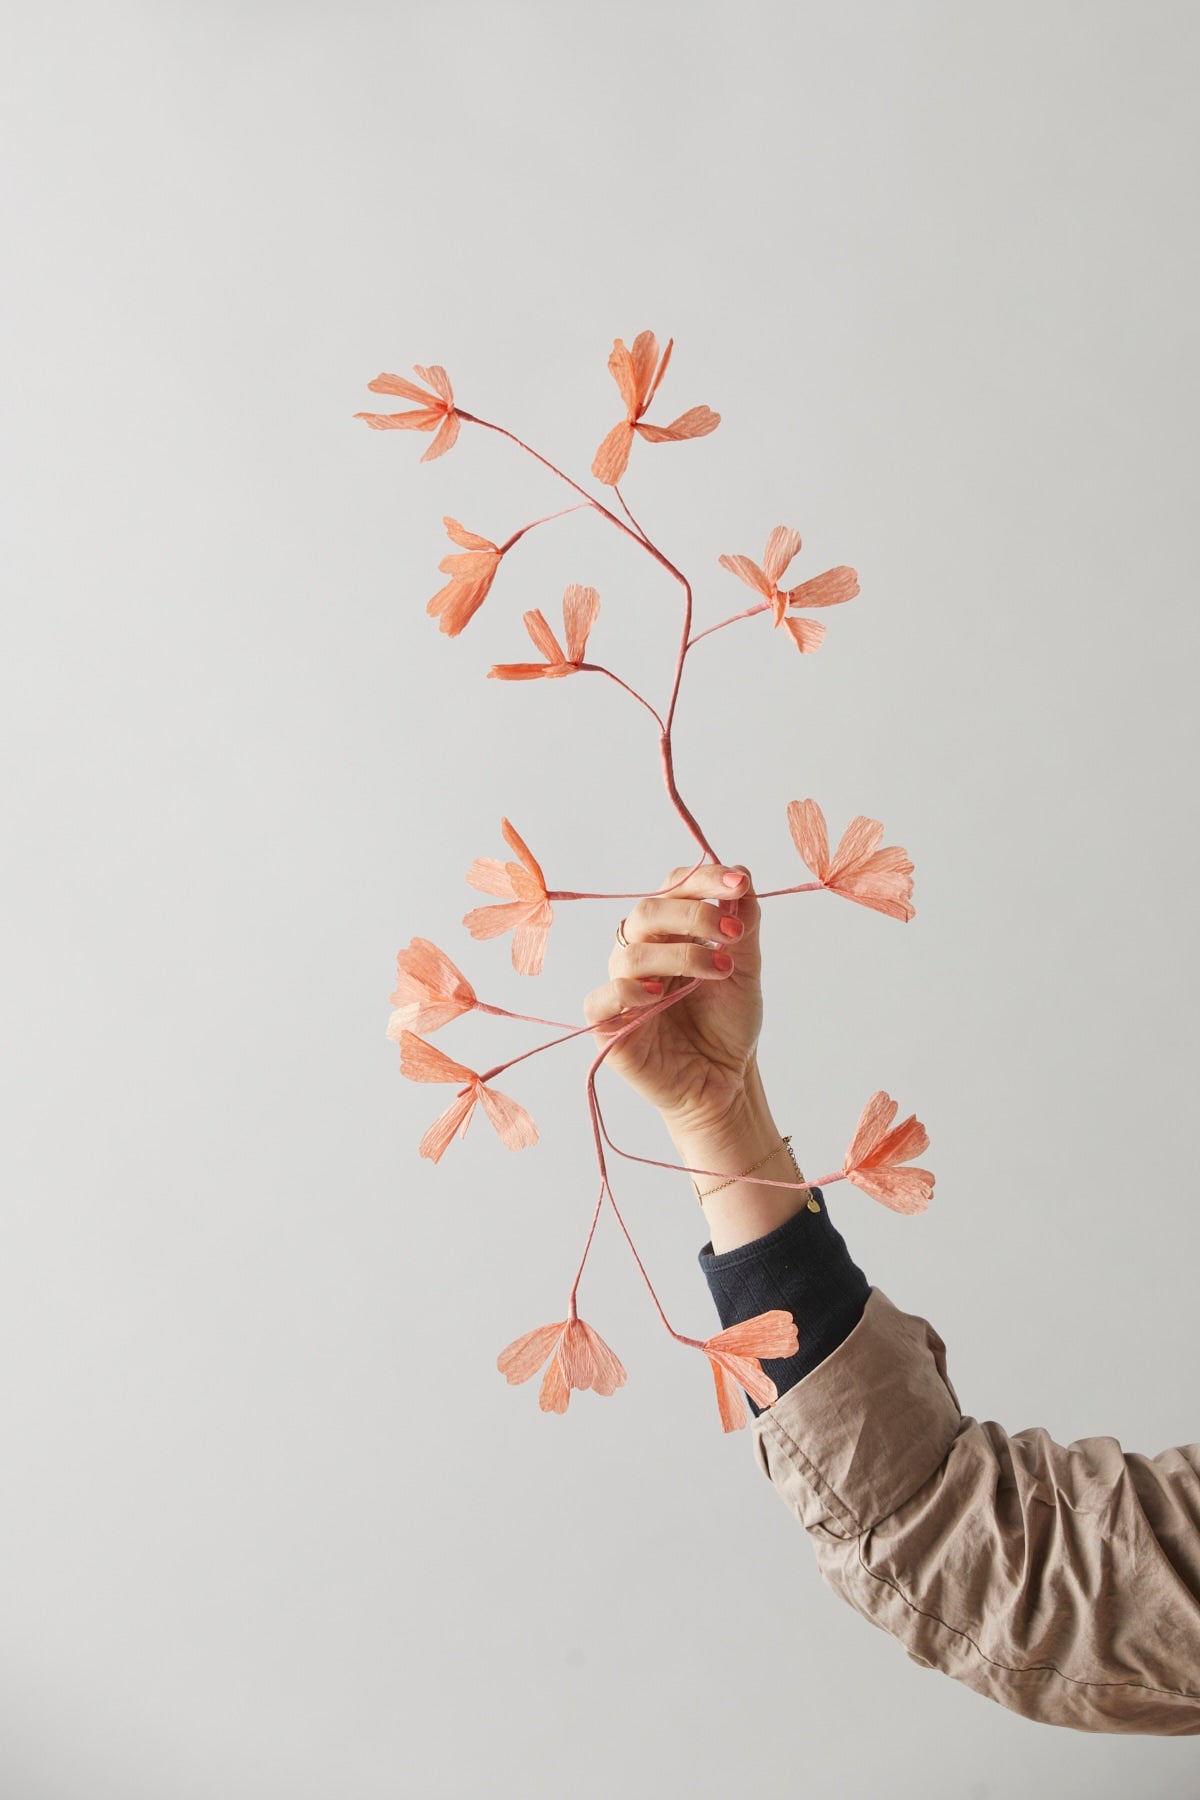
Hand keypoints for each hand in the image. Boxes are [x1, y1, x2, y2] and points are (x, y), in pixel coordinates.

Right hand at [582, 862, 762, 1130]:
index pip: (674, 888)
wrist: (726, 1081)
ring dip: (681, 955)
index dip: (702, 879)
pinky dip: (629, 990)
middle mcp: (642, 952)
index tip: (739, 882)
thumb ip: (743, 925)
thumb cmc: (728, 1025)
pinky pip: (601, 998)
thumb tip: (741, 876)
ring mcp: (622, 987)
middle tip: (733, 934)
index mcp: (670, 933)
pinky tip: (661, 994)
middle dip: (693, 914)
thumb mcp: (745, 969)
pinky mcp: (608, 1025)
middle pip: (647, 911)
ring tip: (721, 970)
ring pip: (631, 953)